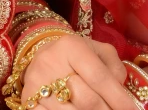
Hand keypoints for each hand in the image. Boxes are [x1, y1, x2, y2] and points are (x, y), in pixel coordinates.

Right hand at [21, 34, 135, 109]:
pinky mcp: (27, 101)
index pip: (99, 76)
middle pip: (86, 100)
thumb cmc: (75, 55)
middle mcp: (51, 63)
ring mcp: (36, 85)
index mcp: (71, 47)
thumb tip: (120, 86)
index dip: (118, 97)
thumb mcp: (96, 50)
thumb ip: (113, 64)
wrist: (40, 55)